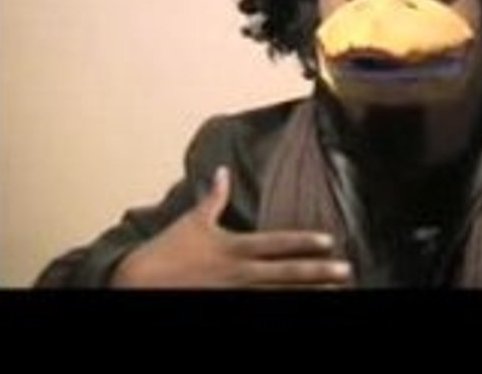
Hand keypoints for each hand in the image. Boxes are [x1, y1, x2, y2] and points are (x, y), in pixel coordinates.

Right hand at [111, 167, 352, 287]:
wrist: (135, 284)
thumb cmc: (165, 252)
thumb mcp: (192, 221)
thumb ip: (213, 198)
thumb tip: (221, 171)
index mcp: (232, 249)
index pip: (275, 244)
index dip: (303, 242)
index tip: (329, 241)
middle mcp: (237, 274)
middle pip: (285, 274)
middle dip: (317, 272)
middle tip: (346, 270)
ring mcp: (233, 296)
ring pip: (279, 296)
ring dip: (307, 295)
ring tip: (335, 294)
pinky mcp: (227, 308)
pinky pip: (260, 309)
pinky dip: (282, 307)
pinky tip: (302, 306)